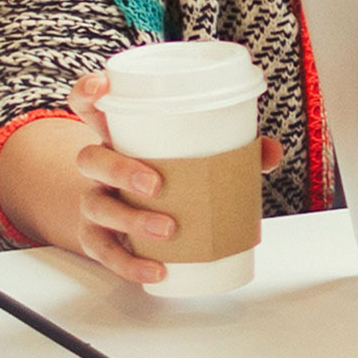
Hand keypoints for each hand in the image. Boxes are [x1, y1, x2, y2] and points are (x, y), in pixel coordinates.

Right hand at [3, 71, 282, 285]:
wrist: (120, 215)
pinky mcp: (98, 237)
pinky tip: (156, 270)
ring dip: (131, 220)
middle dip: (120, 170)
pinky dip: (130, 263)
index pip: (87, 103)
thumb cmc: (159, 172)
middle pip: (90, 158)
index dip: (88, 91)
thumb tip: (270, 151)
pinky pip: (105, 252)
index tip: (104, 88)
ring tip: (166, 229)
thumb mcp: (185, 154)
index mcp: (116, 134)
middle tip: (155, 184)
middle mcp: (98, 165)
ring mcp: (94, 200)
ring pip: (96, 206)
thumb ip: (231, 149)